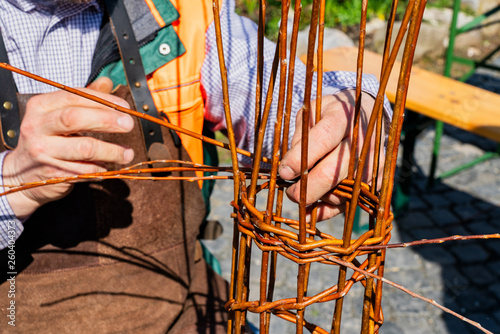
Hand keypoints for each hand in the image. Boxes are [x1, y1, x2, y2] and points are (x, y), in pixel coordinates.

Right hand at [3, 77, 134, 218]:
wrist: (21, 173)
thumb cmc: (47, 138)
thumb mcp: (60, 114)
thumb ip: (84, 98)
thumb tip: (106, 81)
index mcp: (40, 106)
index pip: (74, 97)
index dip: (103, 101)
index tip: (125, 108)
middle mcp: (37, 127)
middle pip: (75, 118)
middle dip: (107, 120)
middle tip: (129, 125)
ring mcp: (43, 151)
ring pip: (85, 148)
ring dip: (112, 151)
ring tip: (127, 154)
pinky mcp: (52, 172)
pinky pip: (85, 169)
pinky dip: (102, 167)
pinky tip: (108, 165)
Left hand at [278, 90, 383, 220]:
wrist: (366, 115)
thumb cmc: (331, 114)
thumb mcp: (312, 112)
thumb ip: (301, 136)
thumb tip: (291, 168)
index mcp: (343, 117)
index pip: (322, 139)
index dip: (300, 159)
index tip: (284, 172)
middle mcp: (362, 140)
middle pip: (332, 172)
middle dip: (306, 188)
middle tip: (290, 192)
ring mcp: (371, 161)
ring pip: (341, 191)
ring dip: (316, 198)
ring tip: (300, 193)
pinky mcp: (374, 178)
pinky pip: (349, 201)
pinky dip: (327, 210)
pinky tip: (309, 211)